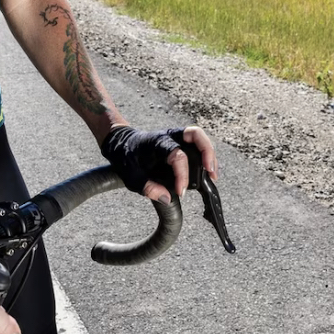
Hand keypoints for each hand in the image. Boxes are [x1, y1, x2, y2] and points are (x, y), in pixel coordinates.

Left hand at [100, 124, 219, 205]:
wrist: (120, 143)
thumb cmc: (126, 158)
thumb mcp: (131, 177)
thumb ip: (148, 188)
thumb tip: (167, 198)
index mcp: (156, 142)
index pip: (177, 155)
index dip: (182, 175)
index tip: (180, 191)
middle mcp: (169, 135)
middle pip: (196, 134)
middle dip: (207, 152)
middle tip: (211, 172)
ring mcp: (175, 137)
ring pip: (199, 138)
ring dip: (210, 155)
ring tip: (213, 175)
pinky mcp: (179, 142)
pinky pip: (197, 144)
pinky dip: (205, 156)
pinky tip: (208, 171)